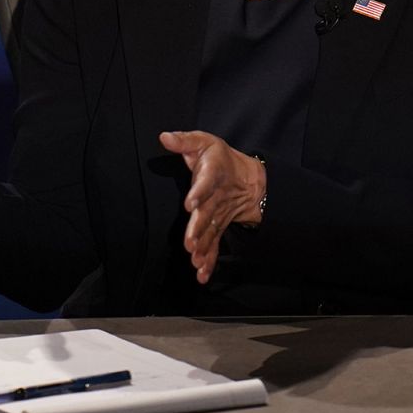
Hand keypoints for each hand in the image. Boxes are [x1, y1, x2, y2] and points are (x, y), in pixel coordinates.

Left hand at [159, 130, 265, 284]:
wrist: (248, 178)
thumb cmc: (219, 158)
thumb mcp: (204, 142)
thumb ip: (184, 140)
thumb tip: (163, 137)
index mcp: (212, 174)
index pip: (206, 184)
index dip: (198, 193)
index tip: (189, 204)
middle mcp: (216, 198)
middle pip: (207, 214)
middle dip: (199, 229)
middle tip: (190, 242)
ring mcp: (218, 215)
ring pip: (211, 232)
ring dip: (204, 247)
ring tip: (194, 260)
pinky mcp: (218, 228)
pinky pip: (215, 245)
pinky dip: (209, 261)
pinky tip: (201, 275)